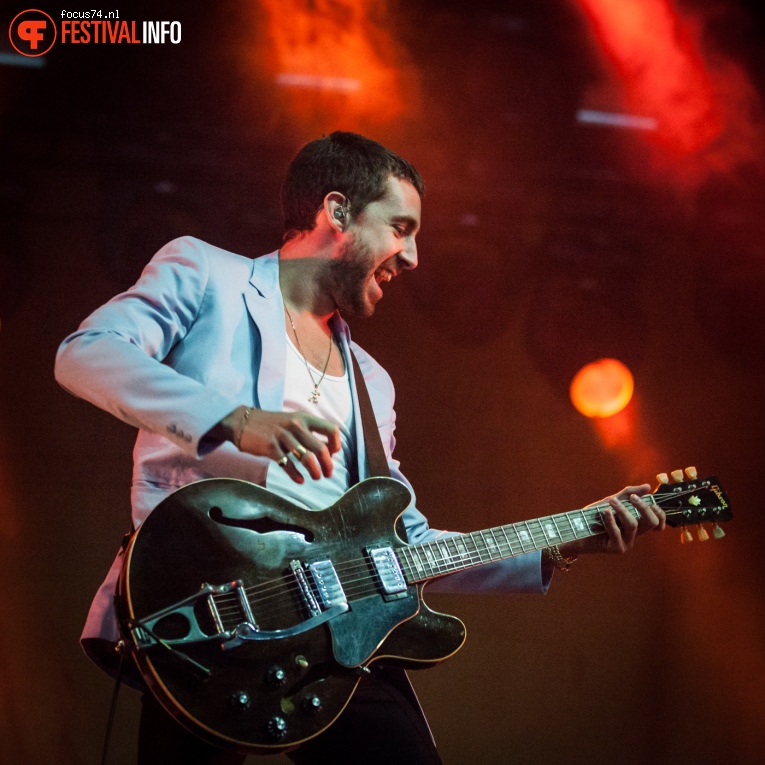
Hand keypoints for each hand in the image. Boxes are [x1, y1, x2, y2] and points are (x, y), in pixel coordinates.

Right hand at [223, 406, 340, 483]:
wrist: (242, 422)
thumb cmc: (271, 425)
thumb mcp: (292, 421)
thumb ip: (308, 431)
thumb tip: (327, 450)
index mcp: (304, 418)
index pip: (331, 429)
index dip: (335, 444)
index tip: (332, 454)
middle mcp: (296, 425)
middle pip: (321, 448)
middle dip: (328, 464)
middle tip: (328, 473)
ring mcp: (283, 436)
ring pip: (307, 458)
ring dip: (315, 471)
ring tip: (316, 477)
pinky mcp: (270, 447)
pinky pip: (288, 465)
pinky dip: (296, 475)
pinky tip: (300, 480)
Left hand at [559, 484, 665, 557]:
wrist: (574, 530)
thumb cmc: (593, 517)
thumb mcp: (611, 502)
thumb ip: (628, 494)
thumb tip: (648, 487)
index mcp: (636, 525)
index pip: (658, 523)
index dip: (660, 513)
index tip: (650, 500)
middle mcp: (634, 535)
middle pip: (651, 523)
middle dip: (644, 507)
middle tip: (633, 498)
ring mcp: (626, 543)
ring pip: (633, 525)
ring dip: (622, 510)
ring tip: (610, 501)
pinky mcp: (615, 548)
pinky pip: (617, 532)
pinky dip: (611, 520)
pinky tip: (605, 512)